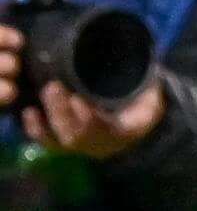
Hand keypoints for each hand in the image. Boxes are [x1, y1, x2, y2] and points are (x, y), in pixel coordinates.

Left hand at [36, 69, 164, 158]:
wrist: (133, 126)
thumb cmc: (140, 108)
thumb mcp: (152, 97)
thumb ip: (151, 86)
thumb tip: (153, 66)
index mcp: (123, 133)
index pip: (105, 131)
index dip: (89, 119)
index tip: (79, 99)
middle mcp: (99, 144)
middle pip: (75, 136)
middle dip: (61, 114)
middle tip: (53, 87)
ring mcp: (80, 144)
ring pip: (59, 140)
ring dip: (47, 120)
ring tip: (41, 98)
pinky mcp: (64, 139)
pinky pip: (47, 140)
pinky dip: (36, 128)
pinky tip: (29, 112)